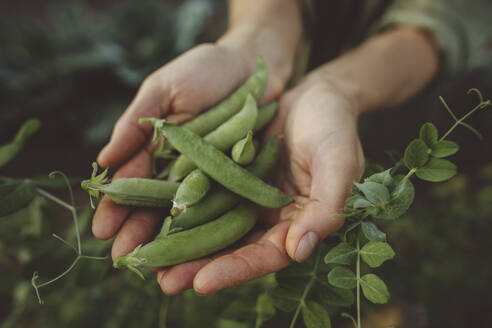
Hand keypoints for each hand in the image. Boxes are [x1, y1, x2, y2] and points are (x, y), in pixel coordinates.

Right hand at [92, 43, 282, 257]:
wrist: (255, 65)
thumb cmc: (205, 70)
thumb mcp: (164, 90)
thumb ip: (136, 123)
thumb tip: (104, 160)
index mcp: (159, 150)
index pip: (134, 184)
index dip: (117, 207)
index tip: (102, 230)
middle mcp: (184, 171)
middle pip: (158, 207)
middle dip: (140, 233)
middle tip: (123, 260)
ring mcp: (213, 179)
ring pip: (190, 216)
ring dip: (173, 241)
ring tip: (157, 268)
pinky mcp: (242, 182)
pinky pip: (226, 209)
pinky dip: (212, 230)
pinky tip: (200, 252)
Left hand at [156, 79, 364, 294]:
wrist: (316, 95)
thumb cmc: (335, 127)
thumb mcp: (338, 163)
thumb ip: (326, 208)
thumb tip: (298, 252)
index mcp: (299, 223)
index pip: (267, 256)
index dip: (236, 270)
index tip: (202, 283)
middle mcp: (269, 218)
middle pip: (233, 248)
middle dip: (199, 266)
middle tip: (165, 282)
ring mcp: (247, 197)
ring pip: (212, 226)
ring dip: (182, 243)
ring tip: (148, 259)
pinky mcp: (229, 176)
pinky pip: (203, 194)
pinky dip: (181, 205)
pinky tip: (152, 215)